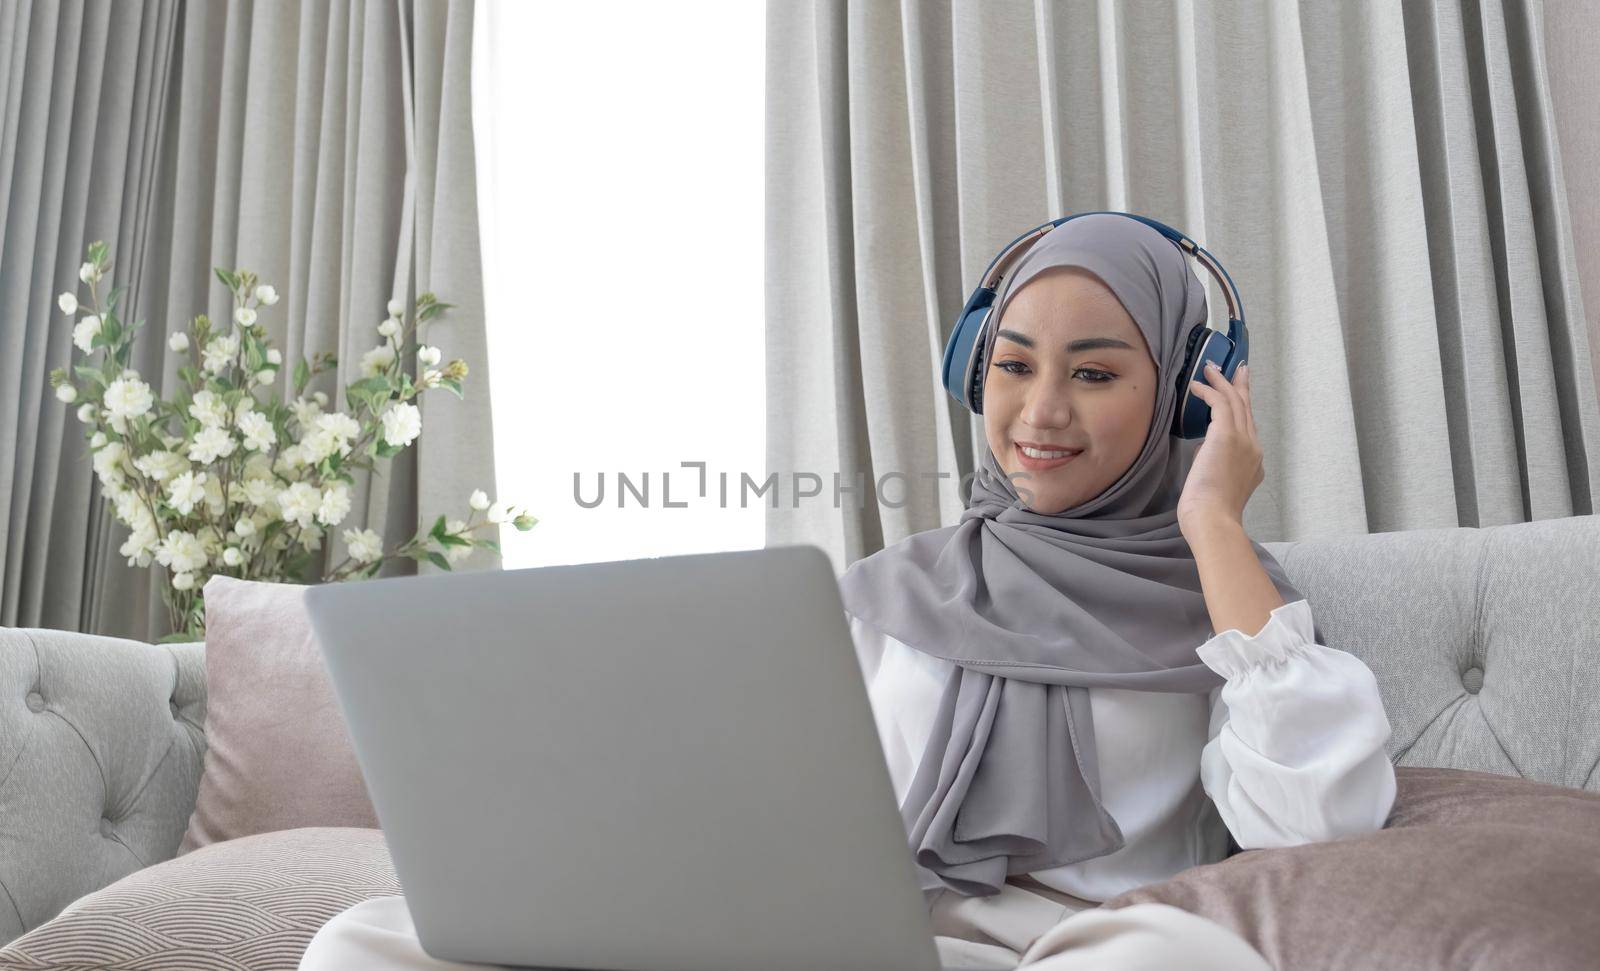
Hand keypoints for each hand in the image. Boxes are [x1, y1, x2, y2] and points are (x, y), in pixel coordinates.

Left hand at [1176, 361, 1261, 536]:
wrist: (1214, 520)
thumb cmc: (1210, 512)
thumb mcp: (1219, 484)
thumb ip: (1217, 465)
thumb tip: (1205, 452)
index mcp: (1253, 461)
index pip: (1249, 426)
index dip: (1243, 407)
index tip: (1239, 392)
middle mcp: (1253, 447)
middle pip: (1247, 408)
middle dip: (1240, 386)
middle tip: (1237, 369)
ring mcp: (1243, 440)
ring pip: (1235, 401)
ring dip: (1222, 382)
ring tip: (1209, 369)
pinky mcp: (1226, 436)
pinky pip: (1219, 403)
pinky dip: (1209, 391)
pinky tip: (1197, 386)